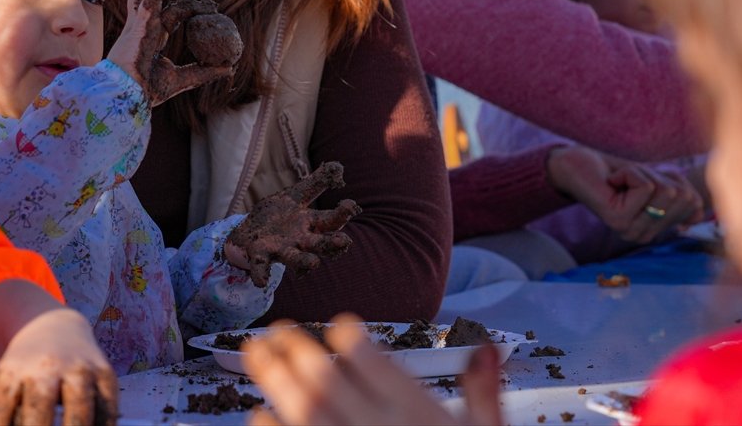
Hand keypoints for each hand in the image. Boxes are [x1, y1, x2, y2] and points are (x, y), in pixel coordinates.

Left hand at [0, 308, 116, 425]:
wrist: (54, 325)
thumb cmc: (25, 369)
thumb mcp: (6, 384)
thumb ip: (2, 415)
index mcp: (12, 371)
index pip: (0, 412)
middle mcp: (46, 366)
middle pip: (39, 408)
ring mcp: (78, 368)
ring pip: (79, 408)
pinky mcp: (105, 373)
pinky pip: (107, 408)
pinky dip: (102, 425)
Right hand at [107, 0, 241, 103]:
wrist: (128, 95)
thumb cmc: (147, 90)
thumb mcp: (183, 79)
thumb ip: (205, 72)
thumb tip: (229, 68)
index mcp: (152, 37)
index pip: (172, 13)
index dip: (190, 6)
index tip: (211, 5)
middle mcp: (144, 25)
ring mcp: (139, 22)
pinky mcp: (139, 21)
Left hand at [224, 162, 361, 287]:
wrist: (249, 231)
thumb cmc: (278, 215)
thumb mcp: (296, 195)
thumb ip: (317, 183)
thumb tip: (339, 167)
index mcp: (311, 224)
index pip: (331, 221)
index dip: (342, 214)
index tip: (351, 205)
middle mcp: (300, 240)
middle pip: (320, 243)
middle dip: (332, 244)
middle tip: (344, 241)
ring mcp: (281, 249)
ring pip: (296, 258)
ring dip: (305, 262)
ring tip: (314, 264)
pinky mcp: (260, 255)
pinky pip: (261, 267)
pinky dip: (261, 274)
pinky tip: (261, 281)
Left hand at [242, 314, 501, 425]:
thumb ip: (483, 396)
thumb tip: (486, 353)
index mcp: (416, 412)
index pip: (371, 360)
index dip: (350, 337)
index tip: (340, 327)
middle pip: (326, 377)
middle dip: (296, 347)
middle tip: (275, 330)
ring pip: (303, 408)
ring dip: (274, 378)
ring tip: (255, 353)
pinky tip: (260, 416)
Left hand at [545, 146, 704, 243]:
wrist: (580, 166)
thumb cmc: (619, 173)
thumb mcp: (660, 182)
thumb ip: (682, 196)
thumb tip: (697, 214)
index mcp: (656, 230)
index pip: (692, 202)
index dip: (674, 180)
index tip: (647, 182)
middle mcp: (644, 236)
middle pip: (680, 196)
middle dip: (658, 177)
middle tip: (632, 181)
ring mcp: (631, 230)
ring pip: (664, 190)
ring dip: (643, 174)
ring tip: (622, 181)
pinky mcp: (618, 219)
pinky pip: (645, 186)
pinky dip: (630, 173)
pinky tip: (612, 182)